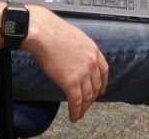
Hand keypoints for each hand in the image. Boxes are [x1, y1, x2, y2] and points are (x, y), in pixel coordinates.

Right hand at [24, 7, 107, 121]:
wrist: (45, 33)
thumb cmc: (54, 32)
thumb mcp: (75, 38)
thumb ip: (79, 50)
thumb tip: (74, 56)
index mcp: (93, 50)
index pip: (104, 70)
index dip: (103, 82)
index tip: (102, 90)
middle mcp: (91, 63)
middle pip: (96, 85)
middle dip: (92, 97)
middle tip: (88, 103)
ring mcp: (83, 73)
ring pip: (87, 96)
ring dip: (84, 107)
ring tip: (80, 113)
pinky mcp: (71, 83)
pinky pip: (76, 101)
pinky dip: (76, 111)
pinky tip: (74, 116)